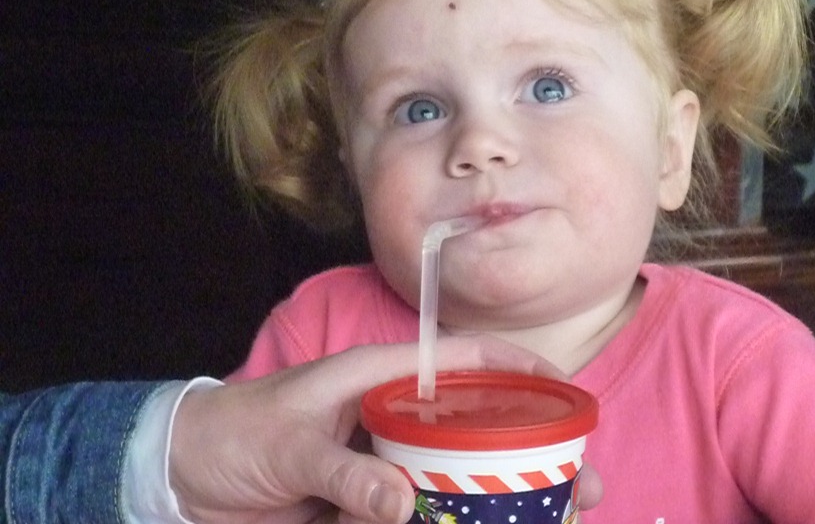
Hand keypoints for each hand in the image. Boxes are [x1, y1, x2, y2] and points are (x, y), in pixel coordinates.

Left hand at [169, 337, 602, 523]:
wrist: (180, 477)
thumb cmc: (234, 435)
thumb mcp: (286, 446)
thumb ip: (342, 473)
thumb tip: (405, 506)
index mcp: (379, 378)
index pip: (462, 360)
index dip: (517, 367)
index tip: (566, 391)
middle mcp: (394, 417)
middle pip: (475, 427)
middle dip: (529, 452)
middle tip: (580, 486)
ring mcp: (384, 463)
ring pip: (455, 478)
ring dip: (498, 501)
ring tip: (550, 521)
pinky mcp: (368, 505)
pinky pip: (419, 516)